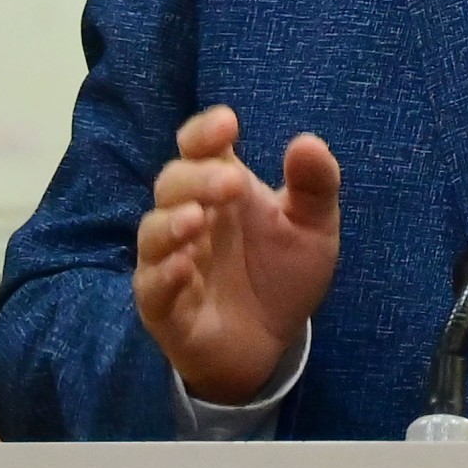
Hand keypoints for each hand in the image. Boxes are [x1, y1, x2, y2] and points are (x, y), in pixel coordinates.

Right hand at [133, 105, 340, 403]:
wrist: (273, 343)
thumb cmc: (284, 272)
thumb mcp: (314, 226)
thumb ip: (315, 184)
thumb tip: (307, 142)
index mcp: (223, 186)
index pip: (199, 146)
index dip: (205, 132)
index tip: (228, 124)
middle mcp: (191, 217)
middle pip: (173, 183)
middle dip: (197, 178)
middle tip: (231, 184)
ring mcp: (172, 262)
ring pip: (152, 232)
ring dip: (170, 222)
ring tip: (197, 218)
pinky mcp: (165, 310)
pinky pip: (151, 289)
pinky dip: (164, 275)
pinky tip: (185, 268)